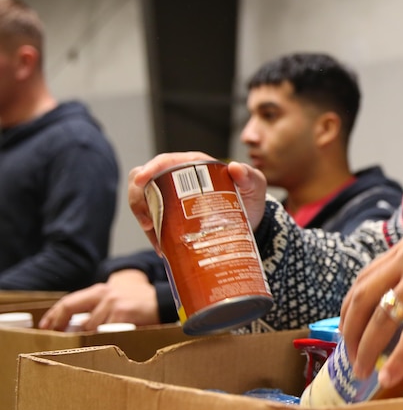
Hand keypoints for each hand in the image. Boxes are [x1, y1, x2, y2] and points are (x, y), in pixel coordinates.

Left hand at [38, 269, 160, 330]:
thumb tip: (73, 326)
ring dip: (90, 337)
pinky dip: (106, 338)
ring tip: (91, 344)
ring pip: (91, 327)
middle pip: (75, 314)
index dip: (54, 315)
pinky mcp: (124, 313)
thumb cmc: (137, 303)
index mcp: (99, 290)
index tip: (46, 327)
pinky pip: (107, 331)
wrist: (163, 300)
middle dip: (65, 328)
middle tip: (57, 339)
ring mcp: (113, 303)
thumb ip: (96, 308)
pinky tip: (110, 340)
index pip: (69, 302)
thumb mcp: (115, 299)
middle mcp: (104, 294)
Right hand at [128, 152, 267, 250]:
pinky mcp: (172, 216)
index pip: (164, 162)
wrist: (252, 223)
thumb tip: (235, 168)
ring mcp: (173, 197)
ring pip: (145, 202)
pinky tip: (162, 248)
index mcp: (195, 165)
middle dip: (139, 199)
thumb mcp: (255, 186)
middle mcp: (179, 178)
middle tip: (148, 221)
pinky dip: (154, 235)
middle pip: (145, 182)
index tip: (141, 181)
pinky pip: (154, 222)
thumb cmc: (251, 198)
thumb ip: (249, 175)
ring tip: (156, 239)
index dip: (148, 169)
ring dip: (145, 220)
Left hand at [339, 226, 402, 388]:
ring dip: (367, 349)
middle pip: (364, 299)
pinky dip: (397, 359)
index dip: (349, 309)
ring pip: (383, 320)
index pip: (365, 279)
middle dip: (351, 332)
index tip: (346, 331)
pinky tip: (388, 375)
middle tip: (349, 357)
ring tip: (362, 371)